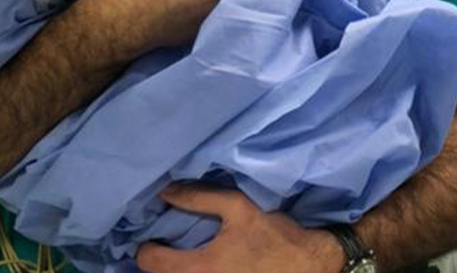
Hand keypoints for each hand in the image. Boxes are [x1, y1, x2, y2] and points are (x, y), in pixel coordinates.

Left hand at [137, 185, 344, 272]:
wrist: (309, 264)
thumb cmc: (272, 235)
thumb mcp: (238, 206)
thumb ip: (199, 197)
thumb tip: (166, 192)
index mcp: (199, 268)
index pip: (150, 264)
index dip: (147, 248)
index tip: (152, 239)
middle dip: (158, 264)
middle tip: (164, 247)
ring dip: (175, 272)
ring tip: (179, 257)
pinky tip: (203, 265)